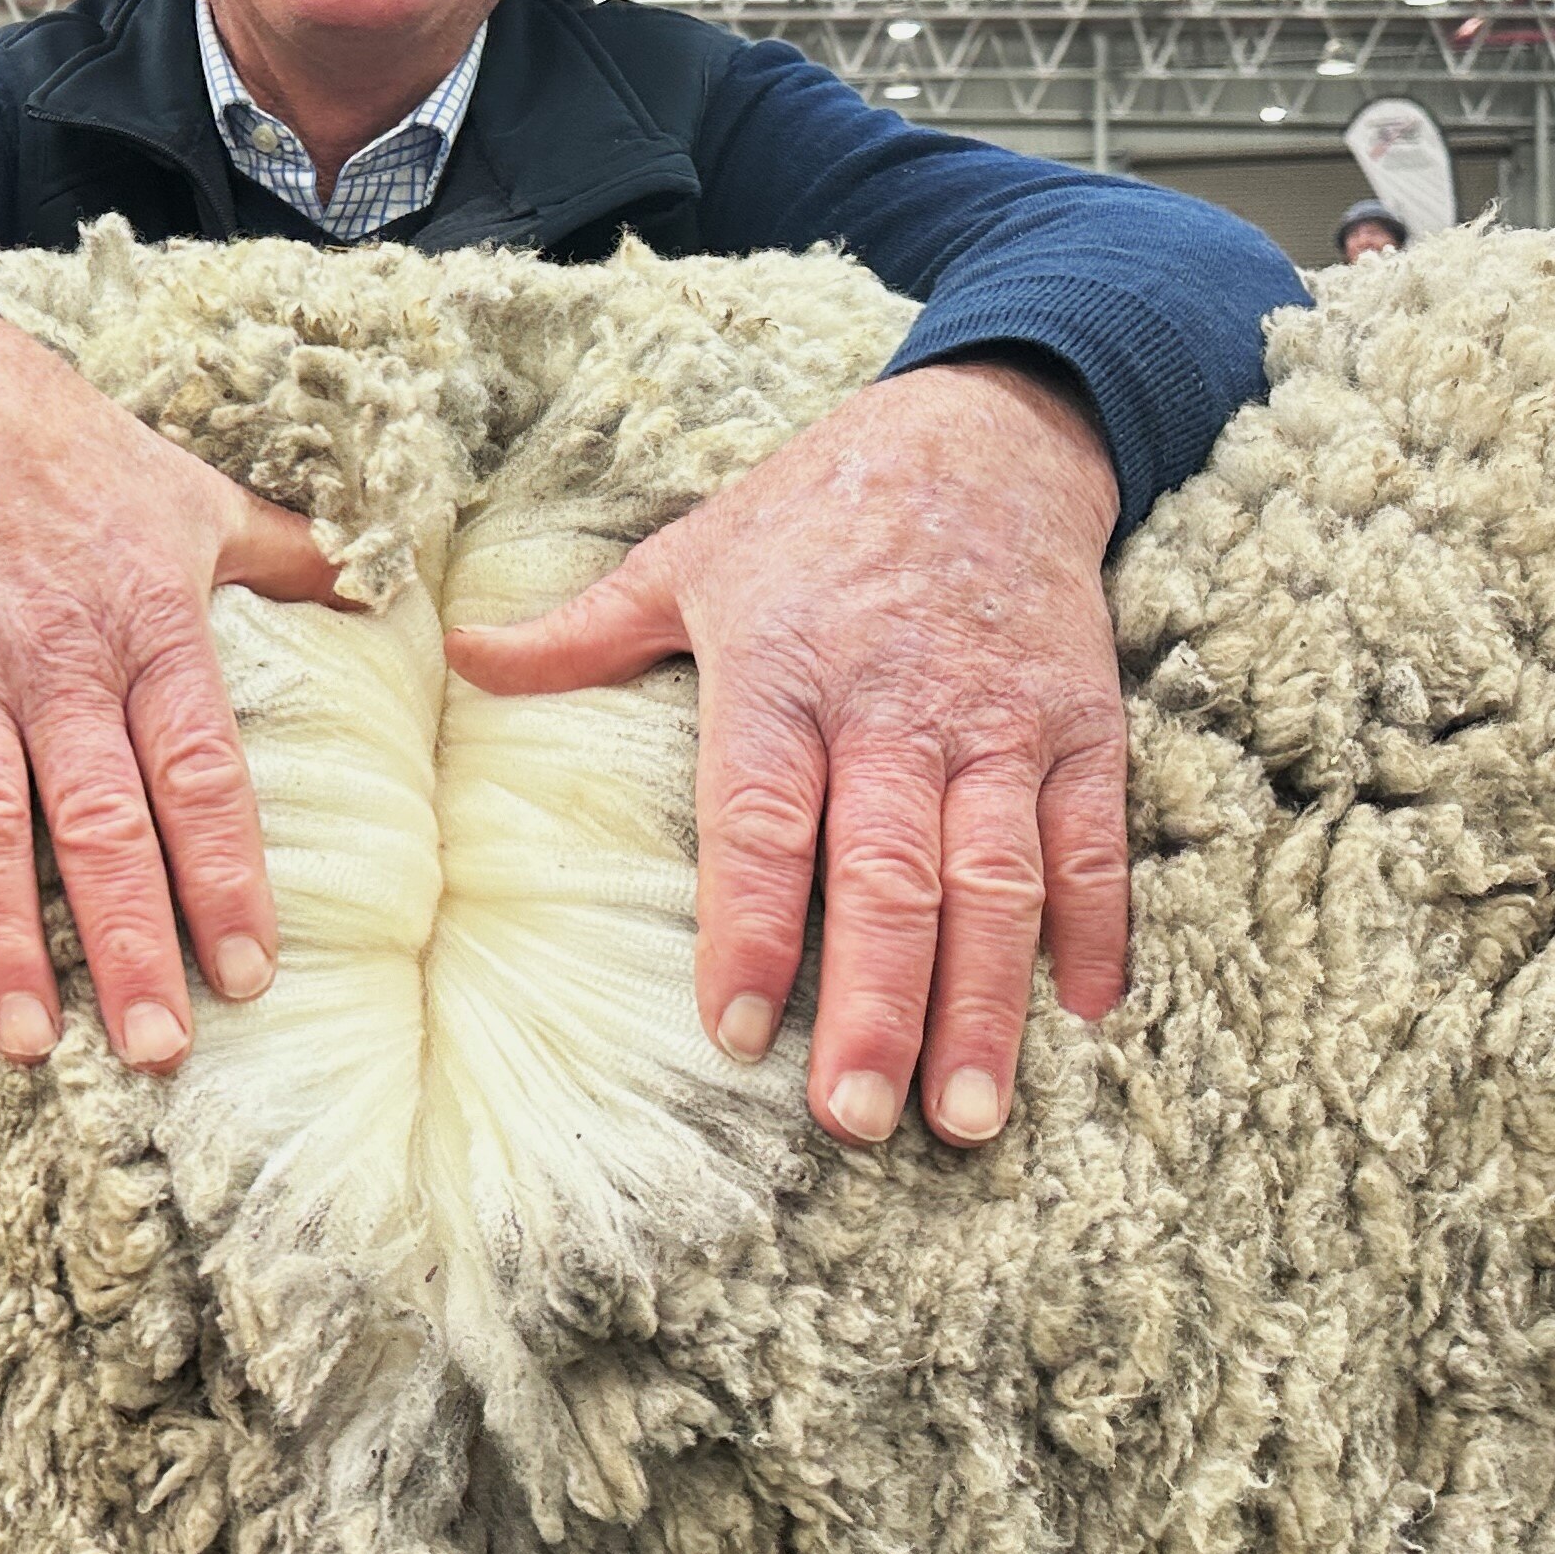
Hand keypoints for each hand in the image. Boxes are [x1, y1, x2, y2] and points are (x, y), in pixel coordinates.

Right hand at [0, 293, 345, 1068]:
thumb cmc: (79, 455)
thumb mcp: (199, 498)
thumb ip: (296, 558)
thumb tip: (397, 599)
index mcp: (150, 623)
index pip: (201, 770)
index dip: (225, 875)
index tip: (249, 973)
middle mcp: (56, 655)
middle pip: (97, 816)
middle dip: (127, 936)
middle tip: (154, 1047)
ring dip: (0, 932)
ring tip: (25, 1037)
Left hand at [445, 357, 1126, 1148]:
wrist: (983, 433)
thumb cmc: (816, 511)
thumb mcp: (690, 557)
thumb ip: (582, 631)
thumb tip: (458, 657)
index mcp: (785, 673)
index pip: (762, 821)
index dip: (748, 927)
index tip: (734, 1032)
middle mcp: (894, 708)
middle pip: (886, 876)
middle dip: (876, 1006)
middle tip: (857, 1119)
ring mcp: (997, 721)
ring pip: (995, 881)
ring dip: (984, 1002)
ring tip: (966, 1114)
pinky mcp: (1081, 722)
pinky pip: (1092, 839)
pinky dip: (1096, 925)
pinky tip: (1086, 1010)